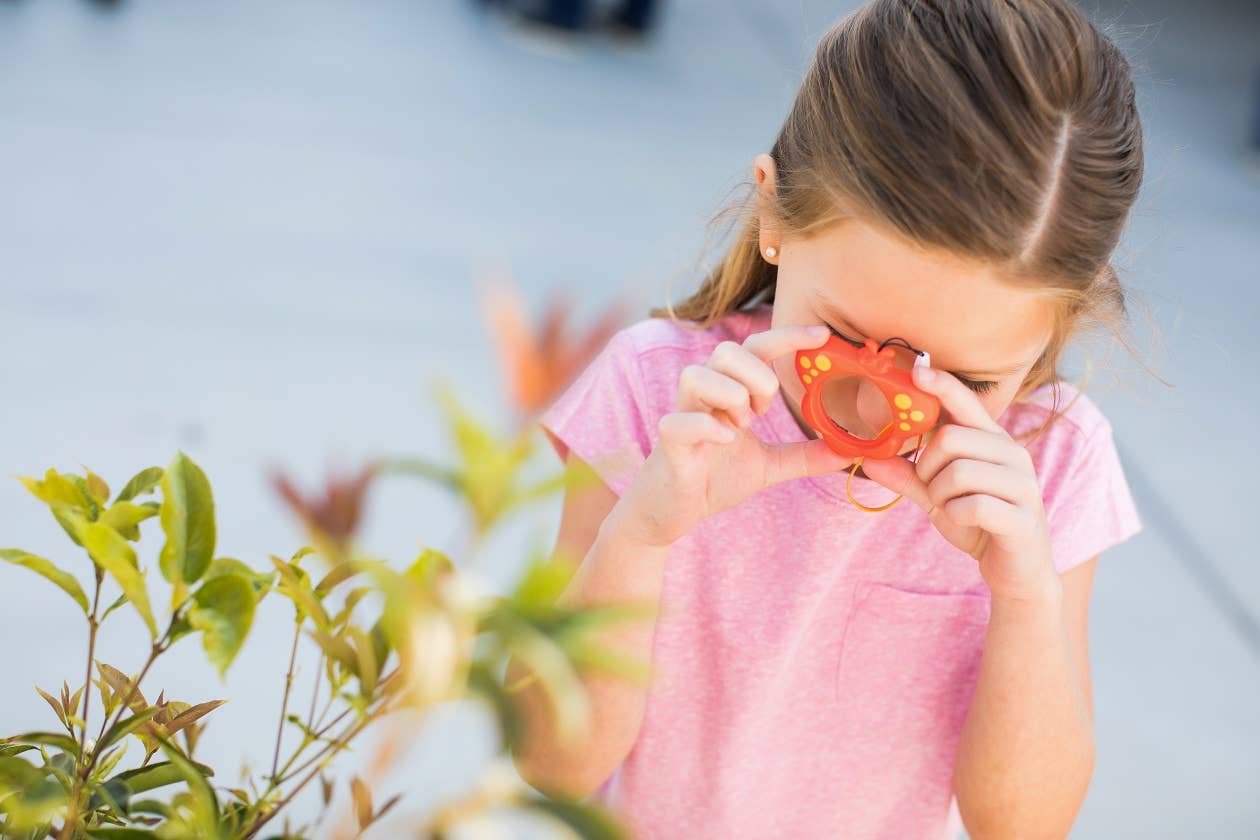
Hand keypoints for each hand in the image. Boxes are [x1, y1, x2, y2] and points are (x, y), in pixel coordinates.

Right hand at [616, 324, 856, 547]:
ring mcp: (683, 417)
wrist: (671, 512)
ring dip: (730, 397)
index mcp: (728, 393)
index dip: (786, 336)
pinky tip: (726, 441)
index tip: (821, 335)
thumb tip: (848, 452)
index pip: (756, 348)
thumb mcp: (769, 466)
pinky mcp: (669, 445)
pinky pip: (680, 422)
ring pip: (696, 375)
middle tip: (765, 410)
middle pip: (726, 351)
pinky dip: (708, 428)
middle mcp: (703, 397)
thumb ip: (804, 456)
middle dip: (756, 376)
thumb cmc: (713, 478)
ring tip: (740, 426)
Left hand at [858, 365, 1058, 600]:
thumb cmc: (977, 523)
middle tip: (932, 488)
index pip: (966, 403)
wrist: (1016, 570)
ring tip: (949, 507)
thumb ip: (908, 476)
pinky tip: (963, 522)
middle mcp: (1012, 455)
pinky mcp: (1022, 517)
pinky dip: (955, 515)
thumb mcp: (937, 496)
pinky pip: (973, 505)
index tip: (917, 369)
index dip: (942, 385)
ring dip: (940, 495)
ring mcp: (1022, 485)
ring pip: (959, 472)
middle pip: (950, 438)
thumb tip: (868, 459)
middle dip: (926, 467)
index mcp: (992, 441)